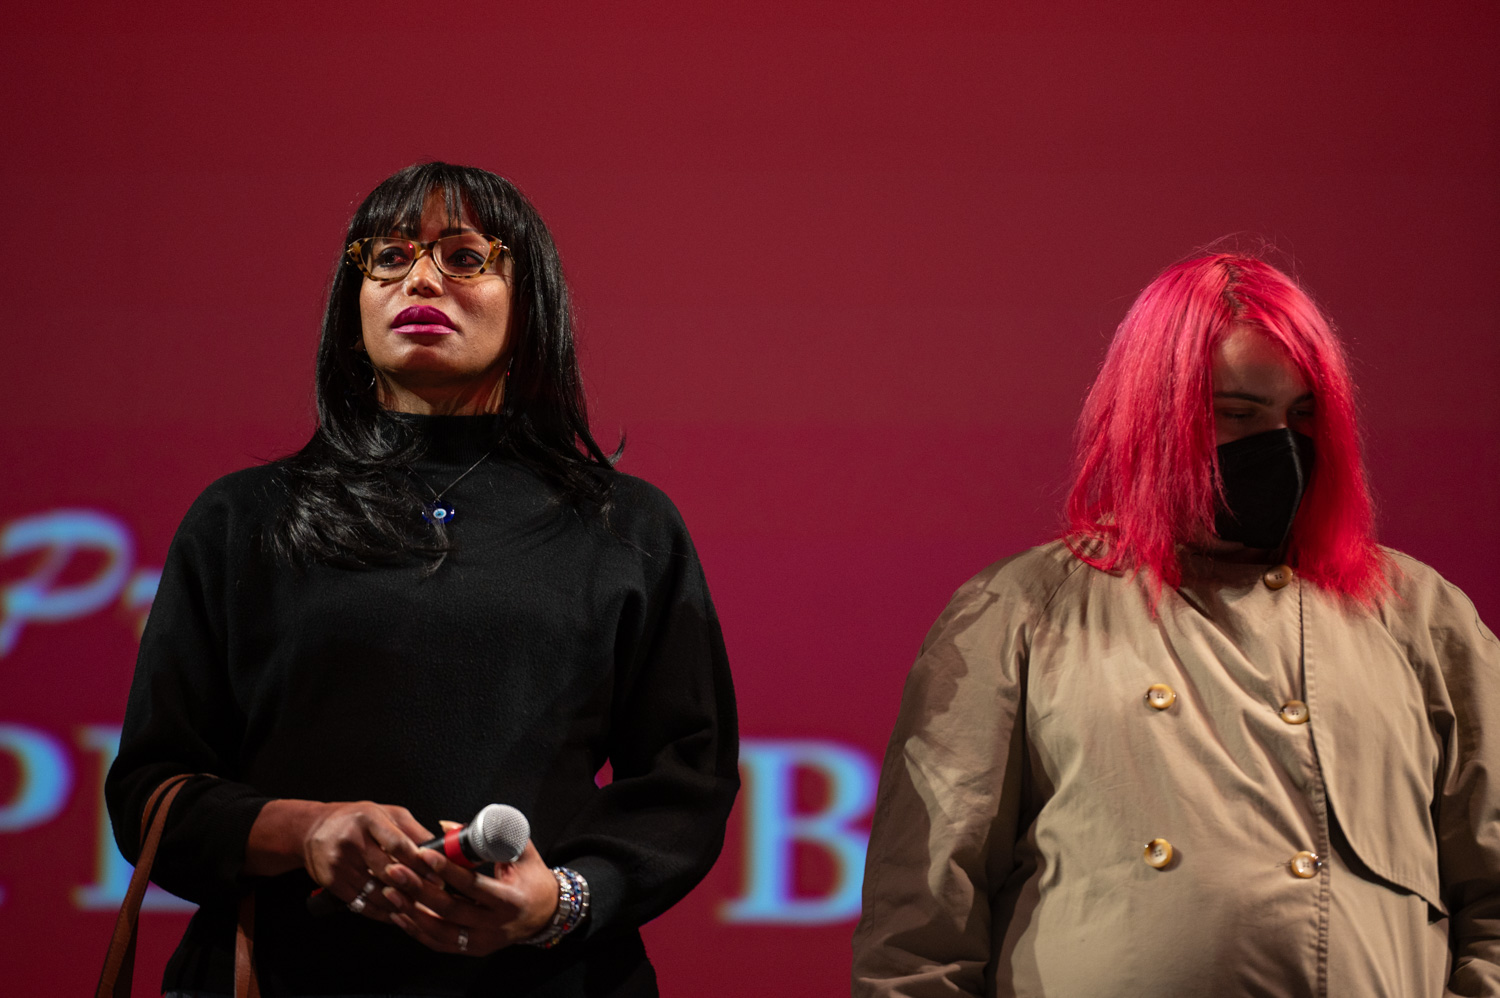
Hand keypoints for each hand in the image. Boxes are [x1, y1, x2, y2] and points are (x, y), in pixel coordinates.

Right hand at [247, 799, 437, 921]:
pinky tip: (397, 913)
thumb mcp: (386, 813)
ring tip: (420, 908)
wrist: (314, 830)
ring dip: (401, 903)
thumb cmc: (356, 819)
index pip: (399, 844)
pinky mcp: (332, 882)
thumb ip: (413, 830)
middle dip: (414, 886)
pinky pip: (362, 902)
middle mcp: (352, 841)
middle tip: (434, 896)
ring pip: (377, 891)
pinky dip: (383, 911)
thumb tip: (440, 848)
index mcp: (369, 820)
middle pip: (389, 871)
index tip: (438, 875)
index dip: (420, 863)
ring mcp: (340, 863)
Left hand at [382, 827, 559, 955]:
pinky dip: (416, 929)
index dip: (446, 870)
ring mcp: (483, 941)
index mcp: (510, 900)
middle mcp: (495, 925)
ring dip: (411, 912)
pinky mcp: (472, 949)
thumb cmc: (534, 879)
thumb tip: (447, 826)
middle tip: (395, 870)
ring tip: (390, 891)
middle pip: (450, 910)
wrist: (546, 913)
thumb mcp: (522, 852)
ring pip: (439, 932)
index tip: (423, 854)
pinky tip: (399, 914)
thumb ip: (491, 836)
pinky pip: (439, 943)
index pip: (472, 886)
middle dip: (418, 889)